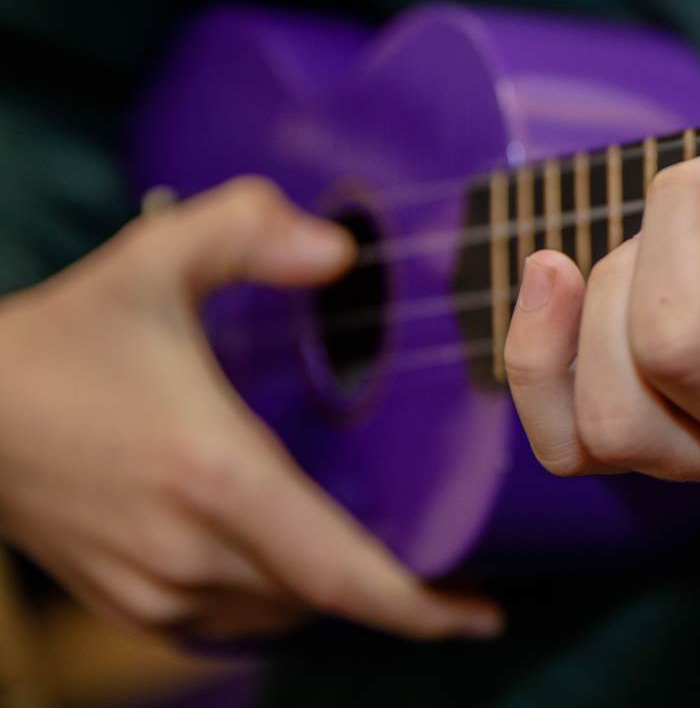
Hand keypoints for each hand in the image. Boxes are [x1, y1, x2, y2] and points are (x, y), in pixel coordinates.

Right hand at [0, 178, 501, 642]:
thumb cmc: (67, 333)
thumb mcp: (159, 254)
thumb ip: (251, 228)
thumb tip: (340, 250)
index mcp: (217, 478)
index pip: (341, 573)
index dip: (420, 605)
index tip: (483, 613)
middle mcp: (190, 549)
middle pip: (324, 598)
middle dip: (399, 596)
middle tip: (463, 579)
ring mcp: (152, 585)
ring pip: (279, 612)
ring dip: (333, 590)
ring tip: (392, 559)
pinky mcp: (125, 598)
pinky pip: (229, 619)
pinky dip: (277, 599)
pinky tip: (304, 565)